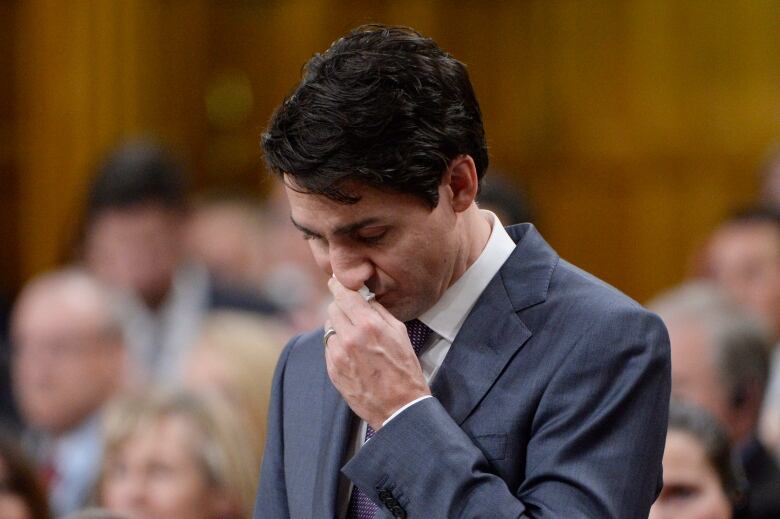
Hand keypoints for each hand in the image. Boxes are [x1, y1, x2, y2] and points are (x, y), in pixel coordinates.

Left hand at [325, 277, 430, 430]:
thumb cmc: (405, 369)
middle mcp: (350, 338)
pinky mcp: (332, 370)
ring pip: (329, 327)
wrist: (399, 408)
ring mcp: (338, 355)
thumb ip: (378, 311)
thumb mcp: (399, 333)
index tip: (336, 282)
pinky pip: (329, 347)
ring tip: (355, 338)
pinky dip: (337, 345)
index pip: (344, 294)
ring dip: (339, 327)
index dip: (338, 285)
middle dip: (341, 307)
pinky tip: (353, 354)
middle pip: (332, 308)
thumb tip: (363, 297)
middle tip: (352, 313)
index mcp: (369, 325)